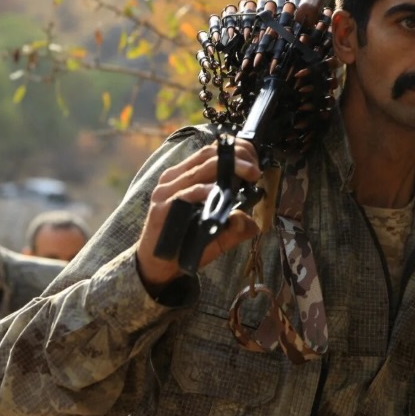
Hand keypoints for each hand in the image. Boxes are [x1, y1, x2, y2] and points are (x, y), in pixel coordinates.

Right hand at [137, 140, 262, 292]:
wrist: (158, 265)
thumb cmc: (185, 244)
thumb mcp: (216, 234)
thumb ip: (235, 226)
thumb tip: (253, 223)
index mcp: (185, 176)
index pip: (211, 151)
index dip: (236, 149)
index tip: (255, 161)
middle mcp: (174, 179)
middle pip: (209, 154)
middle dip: (238, 157)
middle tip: (256, 170)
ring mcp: (166, 191)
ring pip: (200, 169)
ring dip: (230, 168)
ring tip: (249, 175)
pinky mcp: (162, 208)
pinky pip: (186, 194)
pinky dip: (206, 191)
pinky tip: (221, 193)